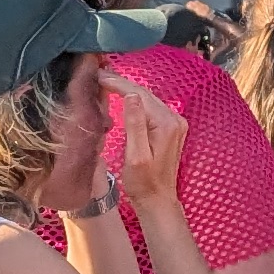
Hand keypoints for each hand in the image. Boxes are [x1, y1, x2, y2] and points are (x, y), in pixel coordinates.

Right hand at [107, 69, 190, 201]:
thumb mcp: (135, 156)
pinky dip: (136, 100)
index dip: (118, 83)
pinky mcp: (171, 128)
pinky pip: (152, 108)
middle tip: (99, 74)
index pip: (139, 95)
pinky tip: (123, 96)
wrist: (158, 200)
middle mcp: (175, 119)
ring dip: (128, 90)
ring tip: (107, 81)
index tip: (99, 75)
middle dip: (121, 83)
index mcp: (166, 124)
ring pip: (148, 99)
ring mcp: (175, 123)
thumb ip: (135, 125)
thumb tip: (131, 96)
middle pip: (144, 94)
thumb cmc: (143, 183)